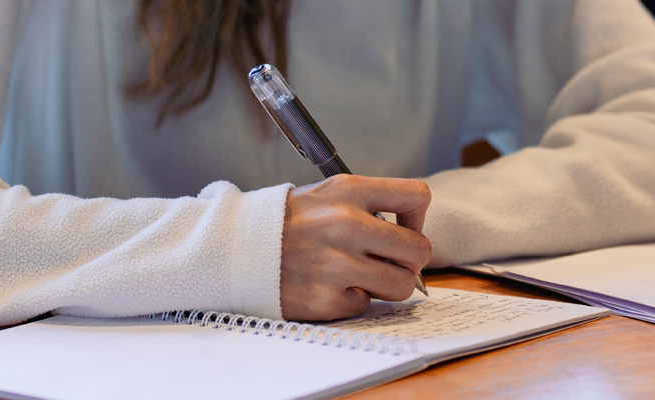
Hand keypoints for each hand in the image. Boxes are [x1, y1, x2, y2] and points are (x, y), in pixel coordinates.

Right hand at [279, 174, 431, 320]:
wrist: (235, 250)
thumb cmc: (288, 223)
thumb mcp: (326, 194)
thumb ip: (369, 205)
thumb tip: (412, 232)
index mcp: (349, 191)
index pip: (416, 196)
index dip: (417, 218)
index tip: (403, 229)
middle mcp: (346, 224)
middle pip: (419, 250)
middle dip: (409, 261)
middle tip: (388, 262)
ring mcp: (336, 264)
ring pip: (401, 285)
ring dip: (386, 284)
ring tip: (359, 276)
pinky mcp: (325, 299)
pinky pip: (365, 305)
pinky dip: (351, 300)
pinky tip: (329, 287)